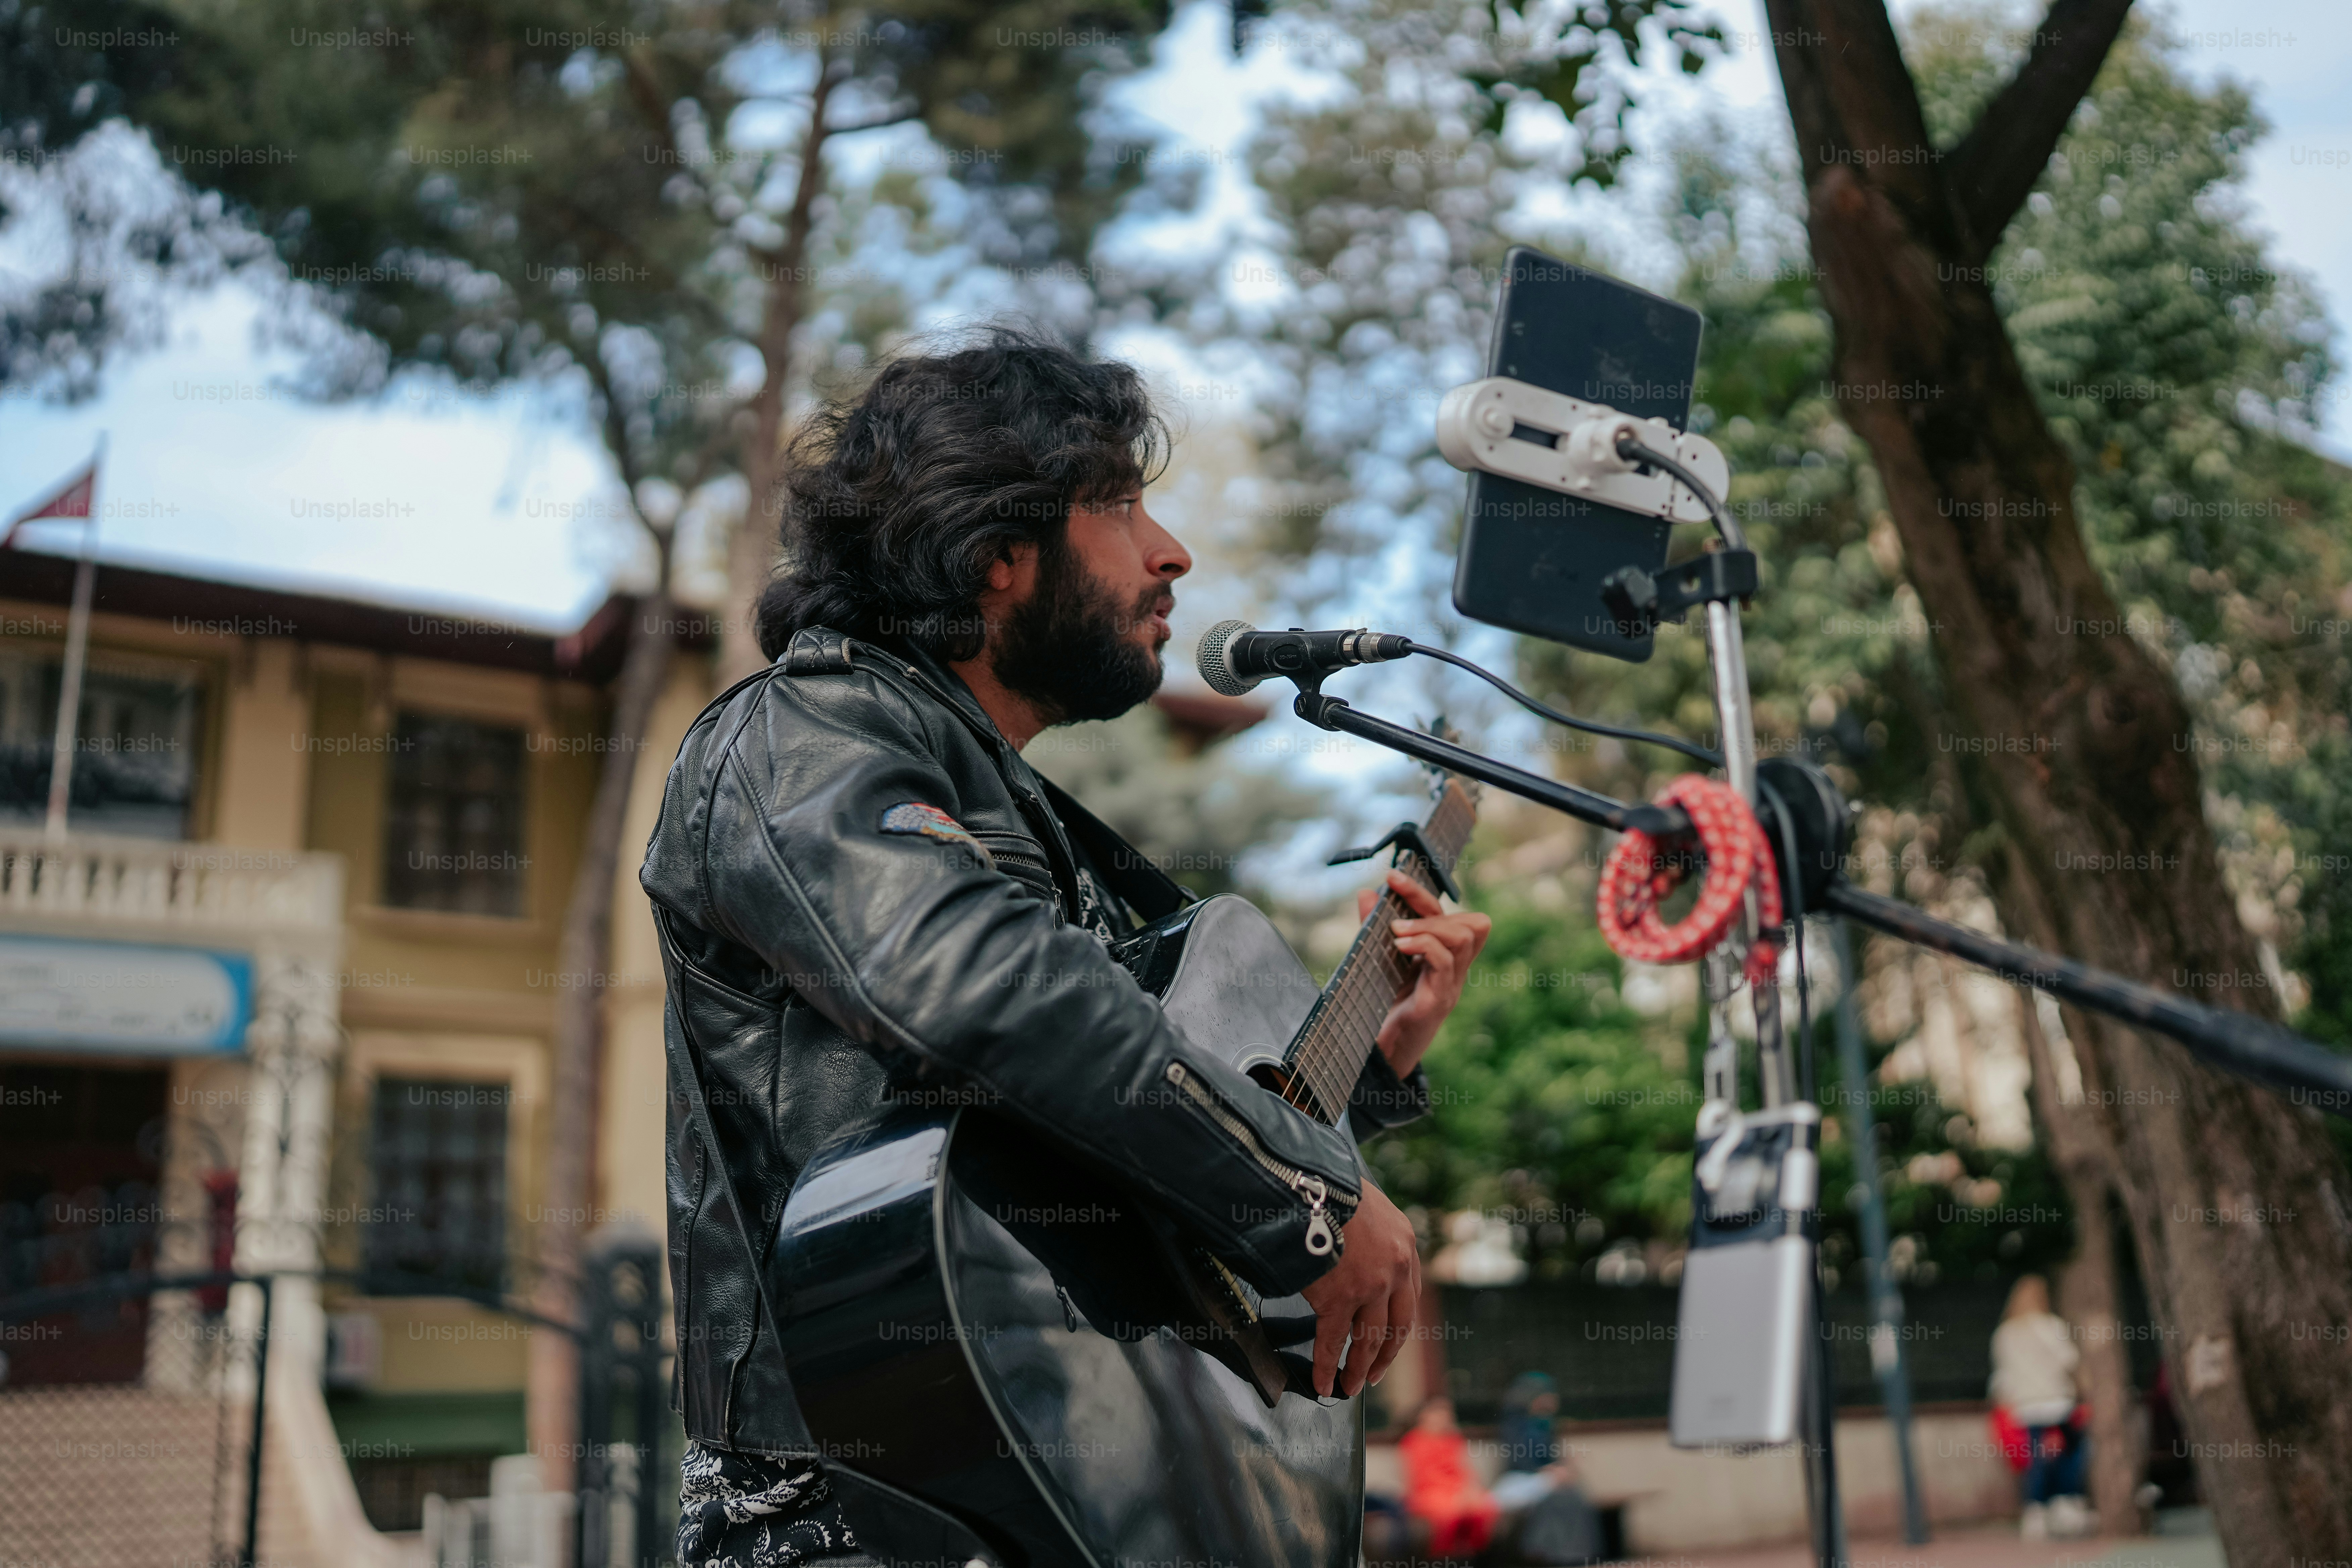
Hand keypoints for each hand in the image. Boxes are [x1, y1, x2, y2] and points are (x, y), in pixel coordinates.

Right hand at [1299, 1180, 1420, 1397]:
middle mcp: (1395, 1271)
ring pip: (1368, 1340)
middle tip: (1373, 1377)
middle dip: (1384, 1357)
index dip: (1398, 1327)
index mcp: (1405, 1247)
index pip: (1408, 1300)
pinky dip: (1327, 1366)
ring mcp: (1369, 1287)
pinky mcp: (1339, 1298)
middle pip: (1396, 1328)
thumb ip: (1374, 1235)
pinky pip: (1332, 1342)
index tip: (1389, 1343)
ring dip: (1358, 1368)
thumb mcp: (1370, 1206)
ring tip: (1349, 1386)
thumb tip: (1357, 1254)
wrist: (1313, 1183)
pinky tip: (1323, 1383)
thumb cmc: (1333, 1188)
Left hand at [1357, 869, 1491, 1080]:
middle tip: (1394, 912)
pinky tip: (1398, 946)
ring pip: (1464, 937)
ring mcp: (1450, 986)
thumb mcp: (1378, 960)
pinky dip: (1424, 946)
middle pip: (1472, 922)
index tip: (1393, 876)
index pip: (1454, 915)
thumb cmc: (1381, 1007)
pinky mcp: (1438, 1002)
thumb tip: (1367, 892)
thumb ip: (1373, 928)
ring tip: (1396, 932)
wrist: (1376, 1054)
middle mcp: (1455, 971)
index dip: (1424, 892)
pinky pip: (1445, 963)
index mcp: (1445, 959)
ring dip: (1428, 925)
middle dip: (1430, 905)